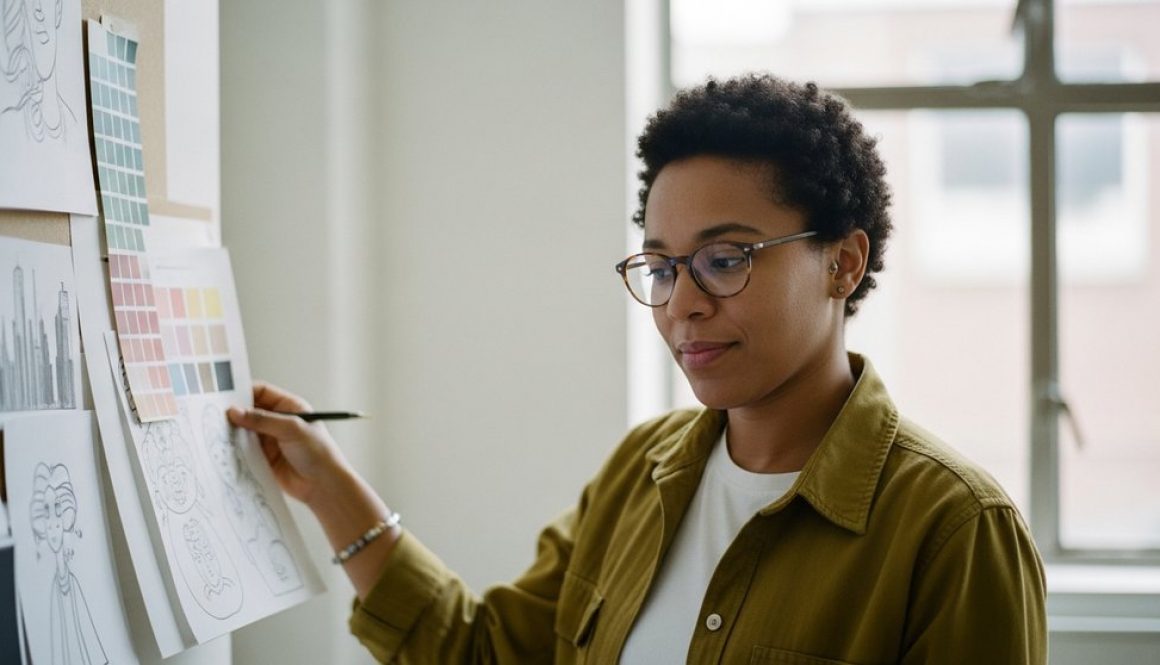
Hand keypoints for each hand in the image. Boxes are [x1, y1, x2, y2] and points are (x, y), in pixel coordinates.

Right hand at [227, 382, 347, 505]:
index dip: (244, 392)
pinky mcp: (264, 457)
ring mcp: (270, 439)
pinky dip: (235, 448)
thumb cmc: (318, 452)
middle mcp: (278, 421)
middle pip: (250, 411)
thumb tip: (235, 411)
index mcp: (289, 407)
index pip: (262, 392)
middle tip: (215, 415)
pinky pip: (245, 449)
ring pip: (245, 431)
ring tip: (216, 432)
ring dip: (233, 432)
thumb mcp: (291, 429)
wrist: (324, 485)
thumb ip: (262, 420)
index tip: (225, 396)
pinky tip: (224, 448)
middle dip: (235, 413)